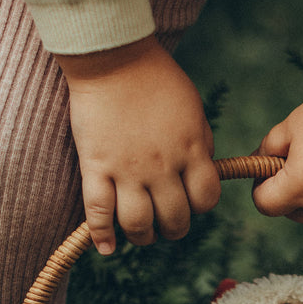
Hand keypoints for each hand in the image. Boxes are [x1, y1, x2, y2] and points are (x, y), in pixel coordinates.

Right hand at [54, 36, 219, 253]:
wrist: (111, 55)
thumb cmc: (155, 78)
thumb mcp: (193, 108)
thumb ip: (201, 143)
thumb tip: (206, 171)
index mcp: (190, 150)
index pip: (206, 199)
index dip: (200, 206)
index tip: (191, 201)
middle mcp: (161, 166)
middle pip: (175, 219)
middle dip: (174, 228)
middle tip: (166, 223)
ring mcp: (127, 170)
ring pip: (139, 224)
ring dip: (143, 237)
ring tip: (142, 234)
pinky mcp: (96, 167)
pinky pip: (98, 211)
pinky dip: (101, 235)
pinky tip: (107, 248)